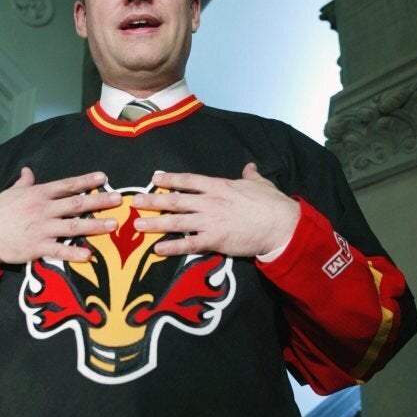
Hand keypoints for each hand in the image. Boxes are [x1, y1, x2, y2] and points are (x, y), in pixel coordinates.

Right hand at [0, 167, 121, 264]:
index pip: (66, 185)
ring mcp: (41, 228)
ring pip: (73, 226)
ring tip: (113, 226)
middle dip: (99, 201)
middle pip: (76, 204)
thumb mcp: (10, 192)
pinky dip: (74, 253)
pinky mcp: (36, 247)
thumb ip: (24, 182)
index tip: (103, 178)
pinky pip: (59, 250)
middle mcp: (43, 209)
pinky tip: (89, 255)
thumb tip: (28, 170)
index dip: (86, 181)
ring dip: (95, 226)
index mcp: (38, 194)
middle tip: (118, 199)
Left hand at [132, 164, 299, 256]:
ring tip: (137, 226)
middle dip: (153, 201)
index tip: (155, 178)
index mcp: (218, 186)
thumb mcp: (260, 183)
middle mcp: (209, 202)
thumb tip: (249, 167)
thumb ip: (250, 175)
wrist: (281, 225)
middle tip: (135, 202)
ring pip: (177, 221)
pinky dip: (172, 247)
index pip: (188, 180)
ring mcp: (210, 221)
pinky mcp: (215, 240)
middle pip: (175, 200)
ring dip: (155, 223)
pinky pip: (188, 244)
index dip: (170, 178)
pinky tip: (157, 249)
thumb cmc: (272, 204)